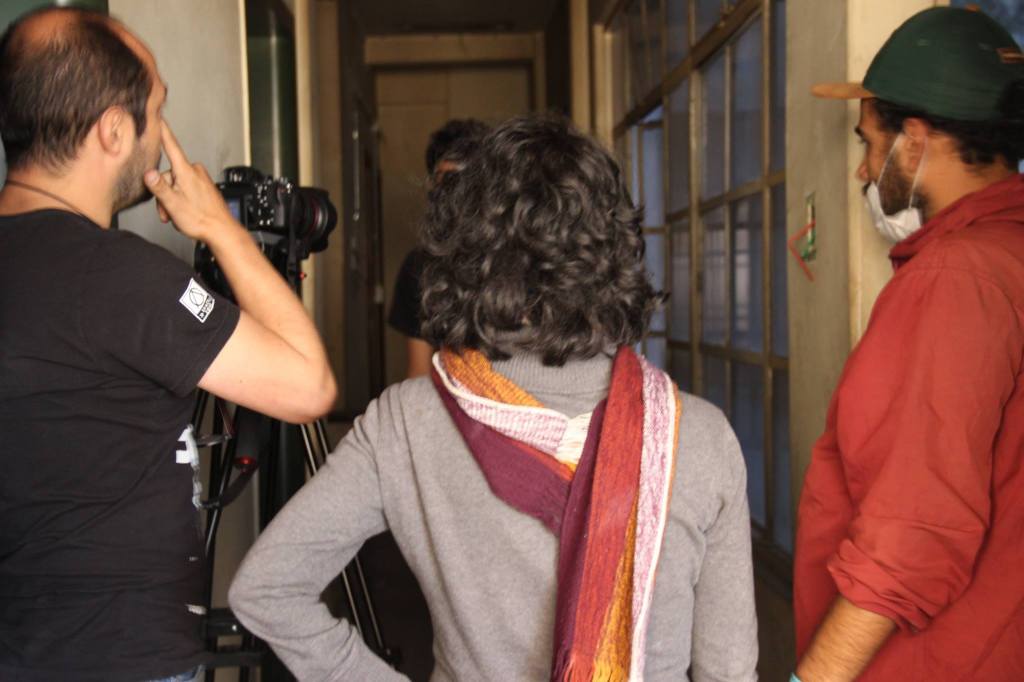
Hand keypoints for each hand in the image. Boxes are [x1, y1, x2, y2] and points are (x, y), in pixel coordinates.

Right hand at [144, 121, 239, 242]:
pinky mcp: (203, 187)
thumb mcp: (173, 204)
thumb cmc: (201, 219)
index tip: (158, 117)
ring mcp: (200, 179)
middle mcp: (194, 171)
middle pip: (168, 175)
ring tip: (176, 215)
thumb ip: (159, 187)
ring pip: (175, 184)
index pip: (170, 145)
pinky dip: (180, 200)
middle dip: (164, 193)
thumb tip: (149, 173)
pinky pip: (184, 189)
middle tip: (167, 211)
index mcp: (186, 171)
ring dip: (171, 200)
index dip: (162, 131)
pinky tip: (184, 212)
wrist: (221, 230)